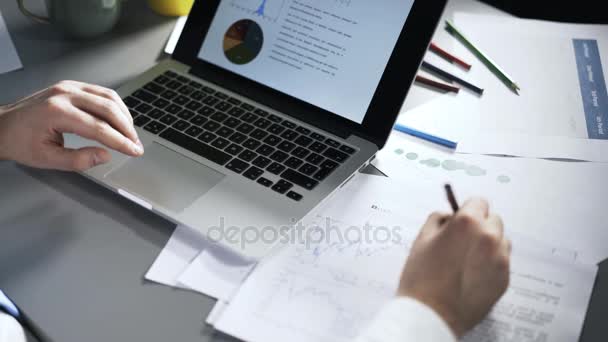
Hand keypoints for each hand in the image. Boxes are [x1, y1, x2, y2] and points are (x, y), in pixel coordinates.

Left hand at [0, 81, 142, 170]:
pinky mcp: (71, 86)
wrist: (1, 126)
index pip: (99, 128)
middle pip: (109, 108)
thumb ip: (78, 160)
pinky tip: (119, 120)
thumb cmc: (20, 142)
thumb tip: (105, 156)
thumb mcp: (47, 159)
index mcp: (57, 112)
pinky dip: (114, 106)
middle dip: (127, 129)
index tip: (134, 152)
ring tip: (130, 134)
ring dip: (124, 116)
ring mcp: (68, 87)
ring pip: (108, 97)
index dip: (121, 142)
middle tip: (136, 145)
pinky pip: (101, 92)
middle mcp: (65, 94)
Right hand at [398, 198, 510, 336]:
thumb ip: (438, 220)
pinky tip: (471, 274)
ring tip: (467, 258)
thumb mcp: (421, 239)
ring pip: (501, 240)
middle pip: (493, 220)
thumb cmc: (422, 278)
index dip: (467, 209)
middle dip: (480, 225)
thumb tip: (449, 216)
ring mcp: (500, 260)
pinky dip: (490, 263)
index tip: (460, 217)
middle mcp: (489, 238)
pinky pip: (502, 262)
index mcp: (468, 223)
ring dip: (489, 243)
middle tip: (461, 240)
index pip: (478, 202)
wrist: (431, 315)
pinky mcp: (504, 279)